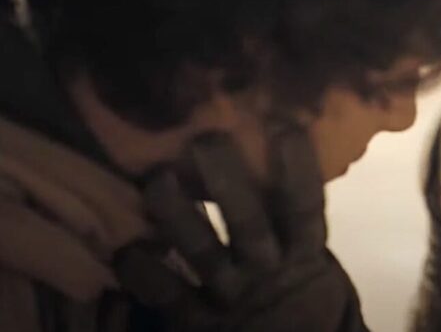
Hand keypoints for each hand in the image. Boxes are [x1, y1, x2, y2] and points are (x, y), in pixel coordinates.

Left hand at [113, 123, 366, 330]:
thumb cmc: (304, 298)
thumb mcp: (314, 261)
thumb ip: (295, 223)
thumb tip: (280, 153)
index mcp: (304, 255)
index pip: (304, 209)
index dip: (298, 171)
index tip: (286, 130)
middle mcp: (268, 271)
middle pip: (249, 223)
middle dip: (228, 183)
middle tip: (206, 141)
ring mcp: (232, 297)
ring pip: (204, 254)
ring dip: (179, 217)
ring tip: (157, 180)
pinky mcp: (200, 322)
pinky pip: (170, 295)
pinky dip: (145, 273)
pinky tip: (125, 251)